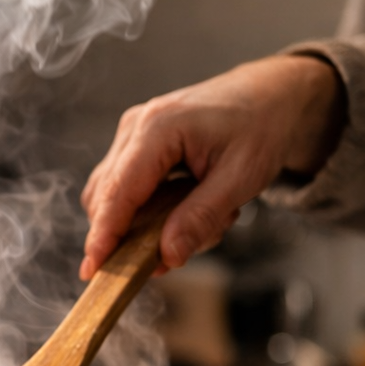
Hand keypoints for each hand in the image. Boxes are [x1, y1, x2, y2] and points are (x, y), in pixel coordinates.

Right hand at [79, 55, 345, 279]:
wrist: (271, 96)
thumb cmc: (262, 127)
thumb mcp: (243, 176)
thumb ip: (202, 216)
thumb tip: (169, 255)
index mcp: (158, 128)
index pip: (118, 191)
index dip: (104, 234)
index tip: (94, 269)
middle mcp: (134, 127)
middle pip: (105, 197)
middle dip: (129, 236)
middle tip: (170, 258)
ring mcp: (130, 135)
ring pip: (111, 196)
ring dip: (141, 224)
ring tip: (194, 224)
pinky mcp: (134, 145)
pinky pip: (124, 189)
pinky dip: (145, 212)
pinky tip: (183, 211)